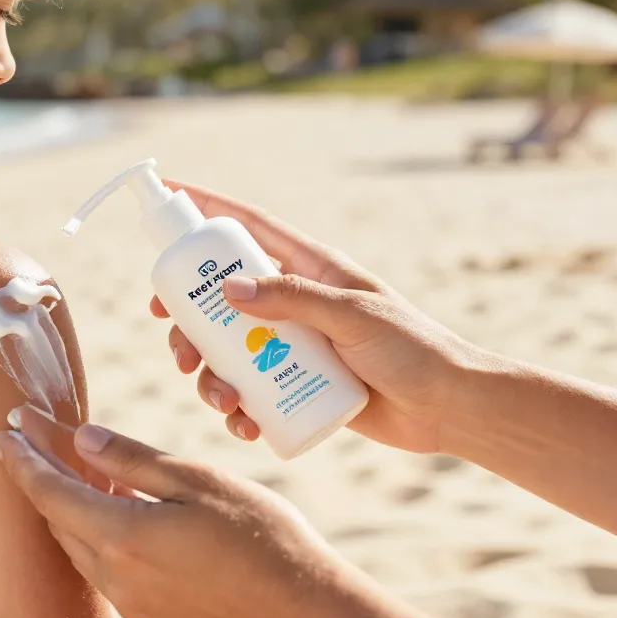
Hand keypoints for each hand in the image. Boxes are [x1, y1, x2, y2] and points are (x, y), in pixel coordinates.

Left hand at [0, 407, 343, 617]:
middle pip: (59, 521)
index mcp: (123, 537)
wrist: (306, 616)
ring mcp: (134, 607)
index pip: (50, 493)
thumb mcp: (198, 482)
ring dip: (69, 510)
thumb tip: (80, 440)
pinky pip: (108, 573)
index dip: (24, 458)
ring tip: (71, 472)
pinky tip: (118, 517)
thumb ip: (133, 460)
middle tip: (27, 440)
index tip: (4, 429)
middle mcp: (117, 578)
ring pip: (82, 549)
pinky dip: (100, 537)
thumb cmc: (262, 537)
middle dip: (39, 479)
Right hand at [152, 181, 486, 454]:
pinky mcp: (296, 385)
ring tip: (220, 398)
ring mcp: (293, 345)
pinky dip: (237, 408)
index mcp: (311, 268)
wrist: (449, 408)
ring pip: (228, 349)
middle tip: (177, 343)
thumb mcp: (352, 316)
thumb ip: (293, 299)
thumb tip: (227, 289)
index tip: (166, 195)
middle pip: (220, 296)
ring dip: (210, 374)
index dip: (206, 208)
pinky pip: (251, 392)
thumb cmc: (412, 349)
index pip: (248, 227)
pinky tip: (242, 423)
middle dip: (189, 320)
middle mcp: (295, 302)